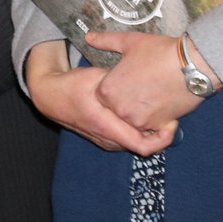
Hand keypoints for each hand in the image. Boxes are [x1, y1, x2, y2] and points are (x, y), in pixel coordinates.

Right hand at [23, 41, 173, 155]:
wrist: (50, 97)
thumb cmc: (72, 85)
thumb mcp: (96, 77)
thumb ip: (119, 80)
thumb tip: (145, 74)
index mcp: (106, 125)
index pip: (144, 146)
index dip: (164, 138)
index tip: (172, 122)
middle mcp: (107, 138)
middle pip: (145, 146)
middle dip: (160, 134)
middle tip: (169, 114)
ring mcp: (105, 141)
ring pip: (136, 143)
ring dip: (149, 132)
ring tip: (158, 114)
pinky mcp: (105, 139)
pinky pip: (128, 140)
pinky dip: (139, 131)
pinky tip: (143, 115)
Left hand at [88, 31, 206, 132]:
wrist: (193, 66)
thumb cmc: (159, 52)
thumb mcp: (129, 42)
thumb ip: (105, 42)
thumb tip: (88, 37)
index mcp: (107, 90)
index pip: (104, 95)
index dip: (117, 85)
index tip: (130, 77)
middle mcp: (119, 109)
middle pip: (118, 108)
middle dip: (129, 98)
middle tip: (144, 84)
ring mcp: (138, 121)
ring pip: (135, 118)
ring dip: (142, 109)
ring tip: (154, 92)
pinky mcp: (158, 127)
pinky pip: (152, 127)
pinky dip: (157, 118)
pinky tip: (164, 102)